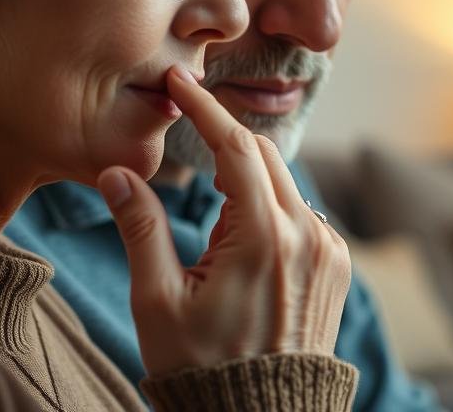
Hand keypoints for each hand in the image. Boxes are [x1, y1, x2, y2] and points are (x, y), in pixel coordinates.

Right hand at [96, 65, 350, 375]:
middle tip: (191, 138)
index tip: (181, 82)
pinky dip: (274, 208)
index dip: (205, 109)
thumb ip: (141, 229)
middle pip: (264, 156)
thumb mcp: (158, 302)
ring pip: (287, 184)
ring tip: (214, 221)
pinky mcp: (336, 267)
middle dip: (225, 141)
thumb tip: (116, 173)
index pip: (235, 148)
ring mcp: (328, 251)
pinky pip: (304, 214)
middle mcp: (307, 235)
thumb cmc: (202, 369)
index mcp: (263, 238)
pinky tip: (246, 243)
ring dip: (249, 181)